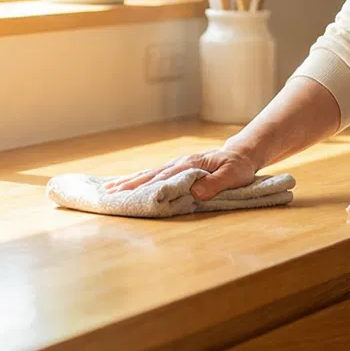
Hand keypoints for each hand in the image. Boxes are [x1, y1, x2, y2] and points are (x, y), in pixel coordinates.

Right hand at [101, 145, 260, 200]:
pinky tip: (127, 183)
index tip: (127, 195)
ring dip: (128, 181)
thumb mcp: (232, 176)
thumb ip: (214, 185)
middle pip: (149, 175)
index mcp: (188, 165)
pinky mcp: (177, 169)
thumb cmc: (238, 167)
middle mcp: (178, 163)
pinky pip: (154, 175)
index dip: (144, 188)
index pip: (163, 178)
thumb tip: (193, 193)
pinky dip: (139, 179)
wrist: (241, 154)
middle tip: (108, 195)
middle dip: (128, 185)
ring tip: (109, 190)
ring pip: (148, 174)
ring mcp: (176, 165)